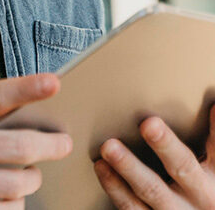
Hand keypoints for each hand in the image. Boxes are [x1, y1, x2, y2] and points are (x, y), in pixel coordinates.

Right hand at [0, 74, 72, 208]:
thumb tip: (24, 107)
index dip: (28, 87)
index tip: (54, 82)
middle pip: (23, 147)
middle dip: (52, 147)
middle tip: (61, 144)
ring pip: (19, 185)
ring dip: (29, 181)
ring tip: (24, 175)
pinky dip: (11, 205)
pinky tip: (3, 197)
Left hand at [94, 104, 214, 208]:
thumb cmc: (202, 195)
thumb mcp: (214, 170)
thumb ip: (213, 142)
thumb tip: (213, 107)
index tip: (211, 106)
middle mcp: (200, 198)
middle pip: (183, 168)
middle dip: (166, 146)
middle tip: (149, 124)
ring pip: (152, 190)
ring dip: (129, 167)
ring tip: (110, 146)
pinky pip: (131, 207)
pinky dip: (114, 186)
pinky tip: (101, 167)